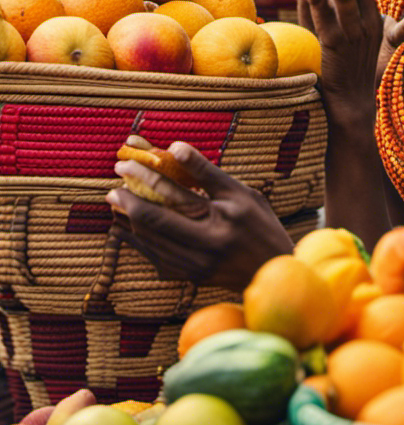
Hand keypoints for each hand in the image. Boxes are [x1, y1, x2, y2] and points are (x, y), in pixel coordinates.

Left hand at [108, 142, 293, 291]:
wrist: (270, 269)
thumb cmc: (258, 224)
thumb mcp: (241, 193)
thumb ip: (206, 172)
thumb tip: (174, 147)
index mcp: (223, 218)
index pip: (176, 192)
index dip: (146, 176)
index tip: (126, 163)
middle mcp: (206, 245)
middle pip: (154, 221)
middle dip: (128, 202)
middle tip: (112, 187)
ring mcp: (194, 266)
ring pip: (148, 241)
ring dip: (127, 221)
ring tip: (116, 204)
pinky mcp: (186, 277)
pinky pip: (153, 257)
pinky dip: (136, 241)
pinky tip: (126, 228)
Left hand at [293, 0, 403, 127]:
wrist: (351, 104)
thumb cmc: (344, 71)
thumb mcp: (343, 40)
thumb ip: (325, 15)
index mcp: (374, 24)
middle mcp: (366, 27)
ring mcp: (352, 36)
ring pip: (341, 1)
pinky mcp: (335, 45)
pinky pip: (323, 17)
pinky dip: (312, 0)